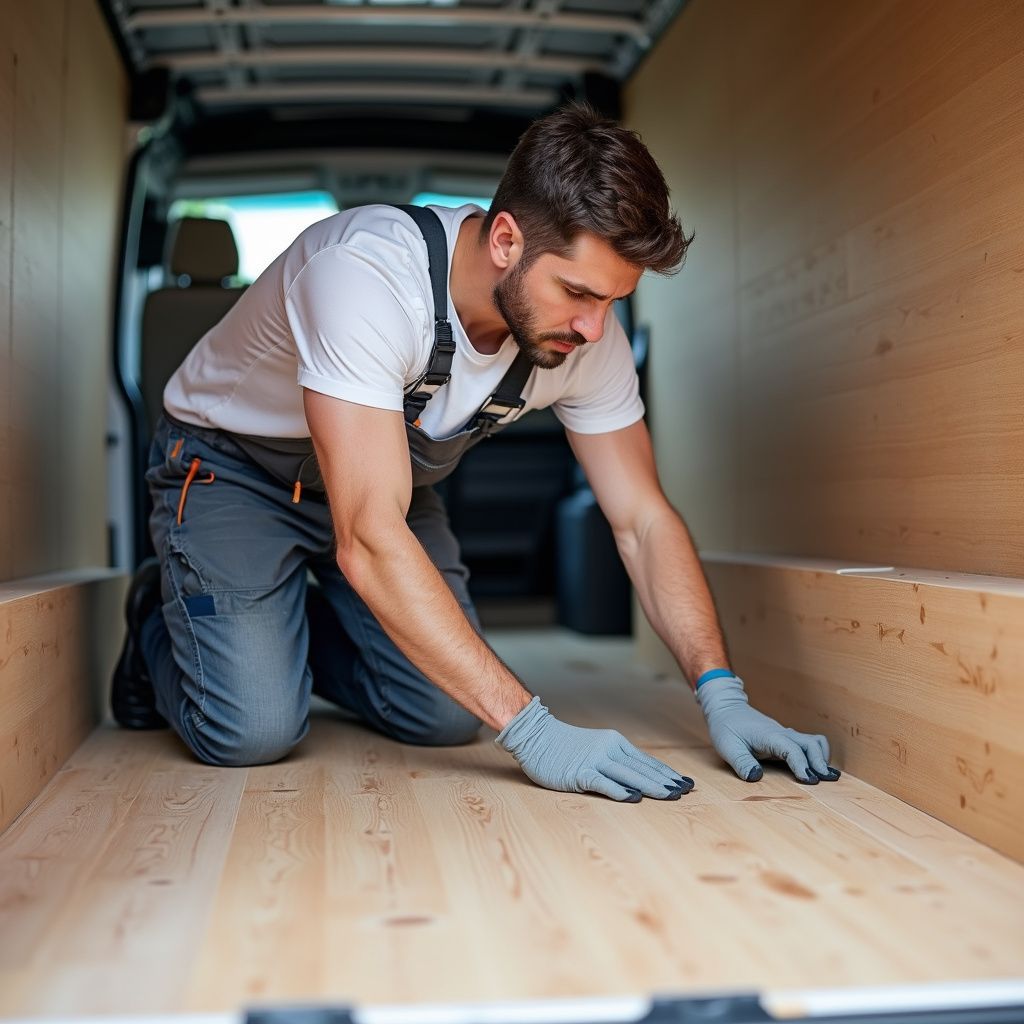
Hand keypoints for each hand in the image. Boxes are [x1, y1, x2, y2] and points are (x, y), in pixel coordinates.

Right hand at [495, 696, 693, 801]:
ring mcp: (594, 760)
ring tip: (670, 796)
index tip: (685, 783)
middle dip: (666, 781)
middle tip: (686, 792)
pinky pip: (603, 782)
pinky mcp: (579, 772)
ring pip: (629, 775)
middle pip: (643, 768)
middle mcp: (609, 750)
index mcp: (615, 743)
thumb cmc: (565, 745)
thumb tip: (638, 779)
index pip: (647, 761)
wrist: (536, 735)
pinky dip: (619, 790)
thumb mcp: (596, 748)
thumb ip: (615, 761)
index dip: (667, 773)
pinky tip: (634, 798)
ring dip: (651, 786)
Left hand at [696, 674, 840, 783]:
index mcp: (769, 736)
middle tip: (827, 781)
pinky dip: (816, 753)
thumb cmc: (726, 727)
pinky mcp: (785, 737)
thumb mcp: (727, 746)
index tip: (809, 780)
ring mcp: (785, 734)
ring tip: (828, 776)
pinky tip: (816, 766)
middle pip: (810, 744)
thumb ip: (741, 762)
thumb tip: (755, 777)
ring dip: (821, 757)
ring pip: (813, 741)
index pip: (792, 749)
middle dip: (820, 762)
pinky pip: (808, 743)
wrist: (726, 708)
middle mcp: (782, 733)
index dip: (801, 765)